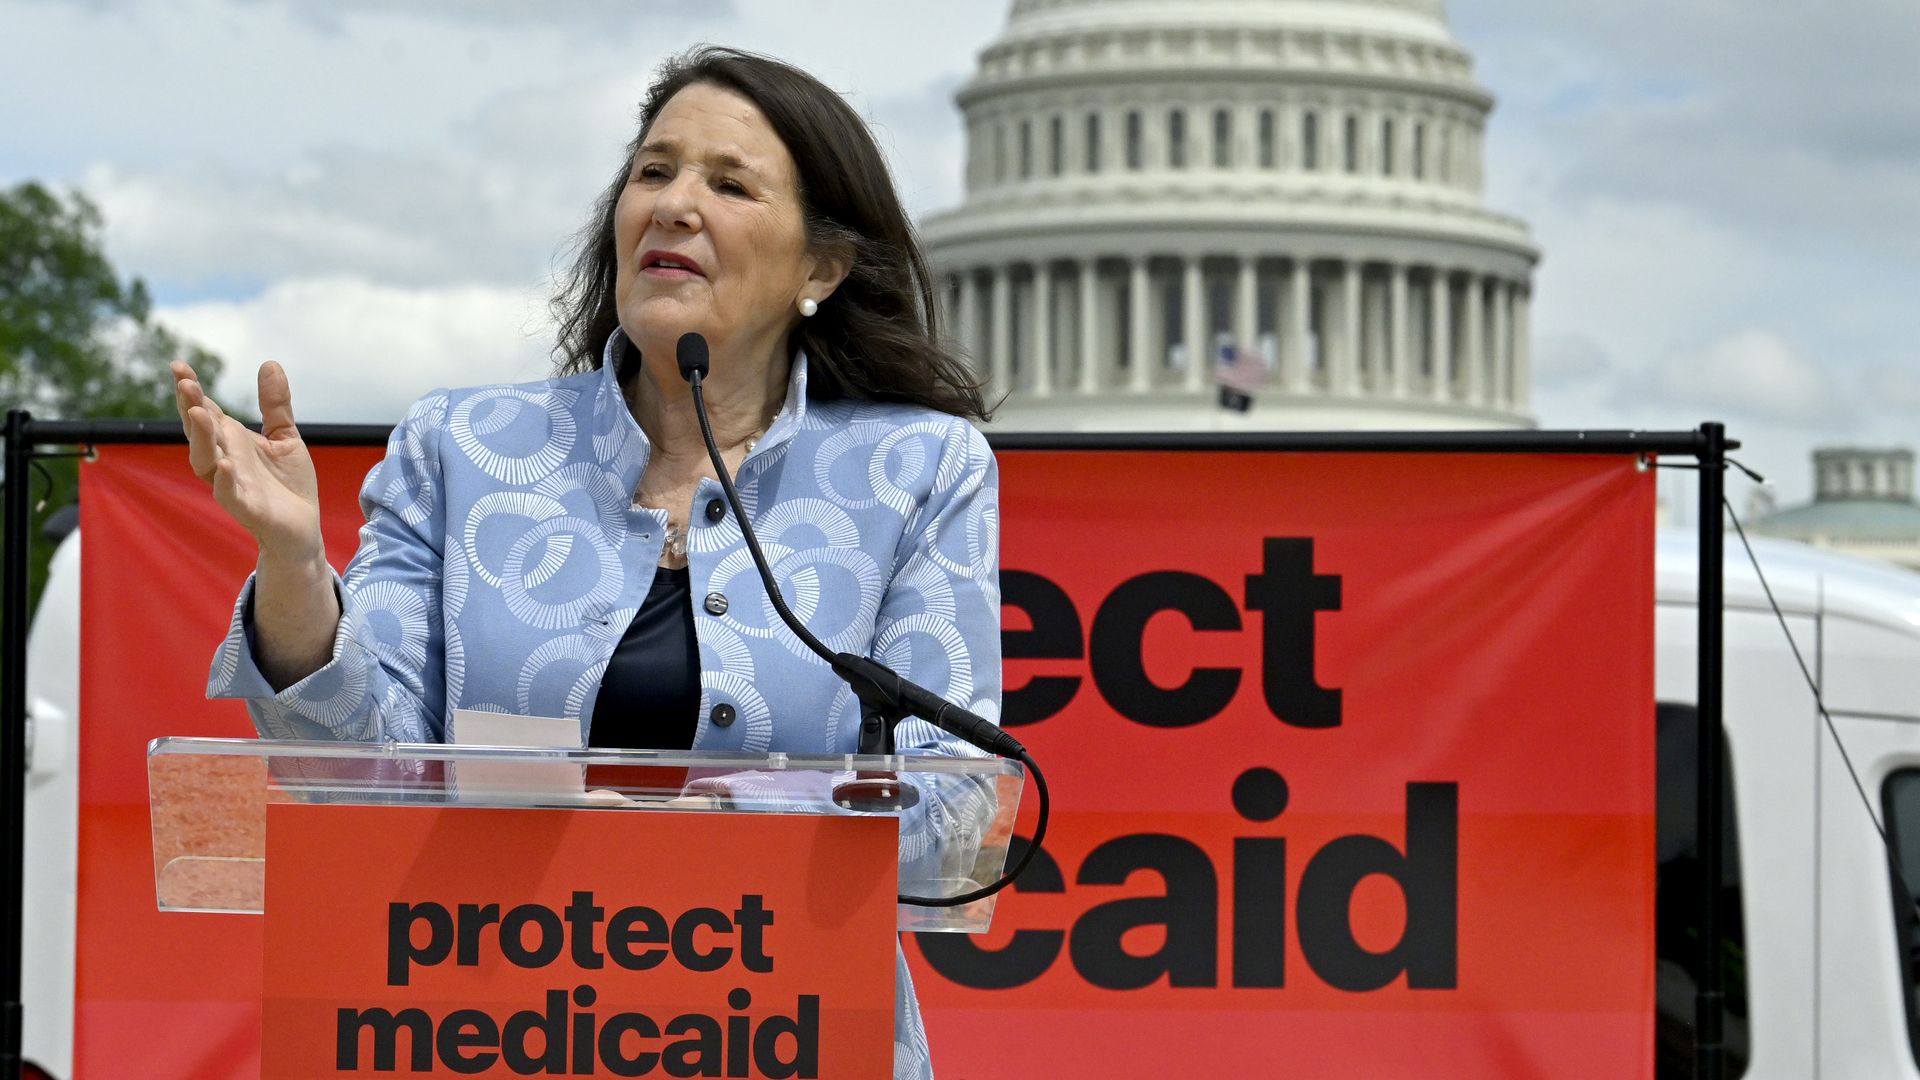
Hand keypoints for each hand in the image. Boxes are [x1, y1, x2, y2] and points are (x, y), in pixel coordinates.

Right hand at [171, 360, 322, 560]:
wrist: (302, 529)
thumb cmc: (287, 484)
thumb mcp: (284, 437)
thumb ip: (275, 405)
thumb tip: (269, 363)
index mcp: (231, 442)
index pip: (206, 412)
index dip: (191, 391)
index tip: (179, 366)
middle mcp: (225, 461)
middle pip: (199, 433)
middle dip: (189, 408)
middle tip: (185, 383)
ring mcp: (233, 486)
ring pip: (206, 463)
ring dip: (201, 439)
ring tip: (199, 414)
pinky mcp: (248, 511)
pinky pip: (230, 497)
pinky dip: (225, 482)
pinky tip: (226, 466)